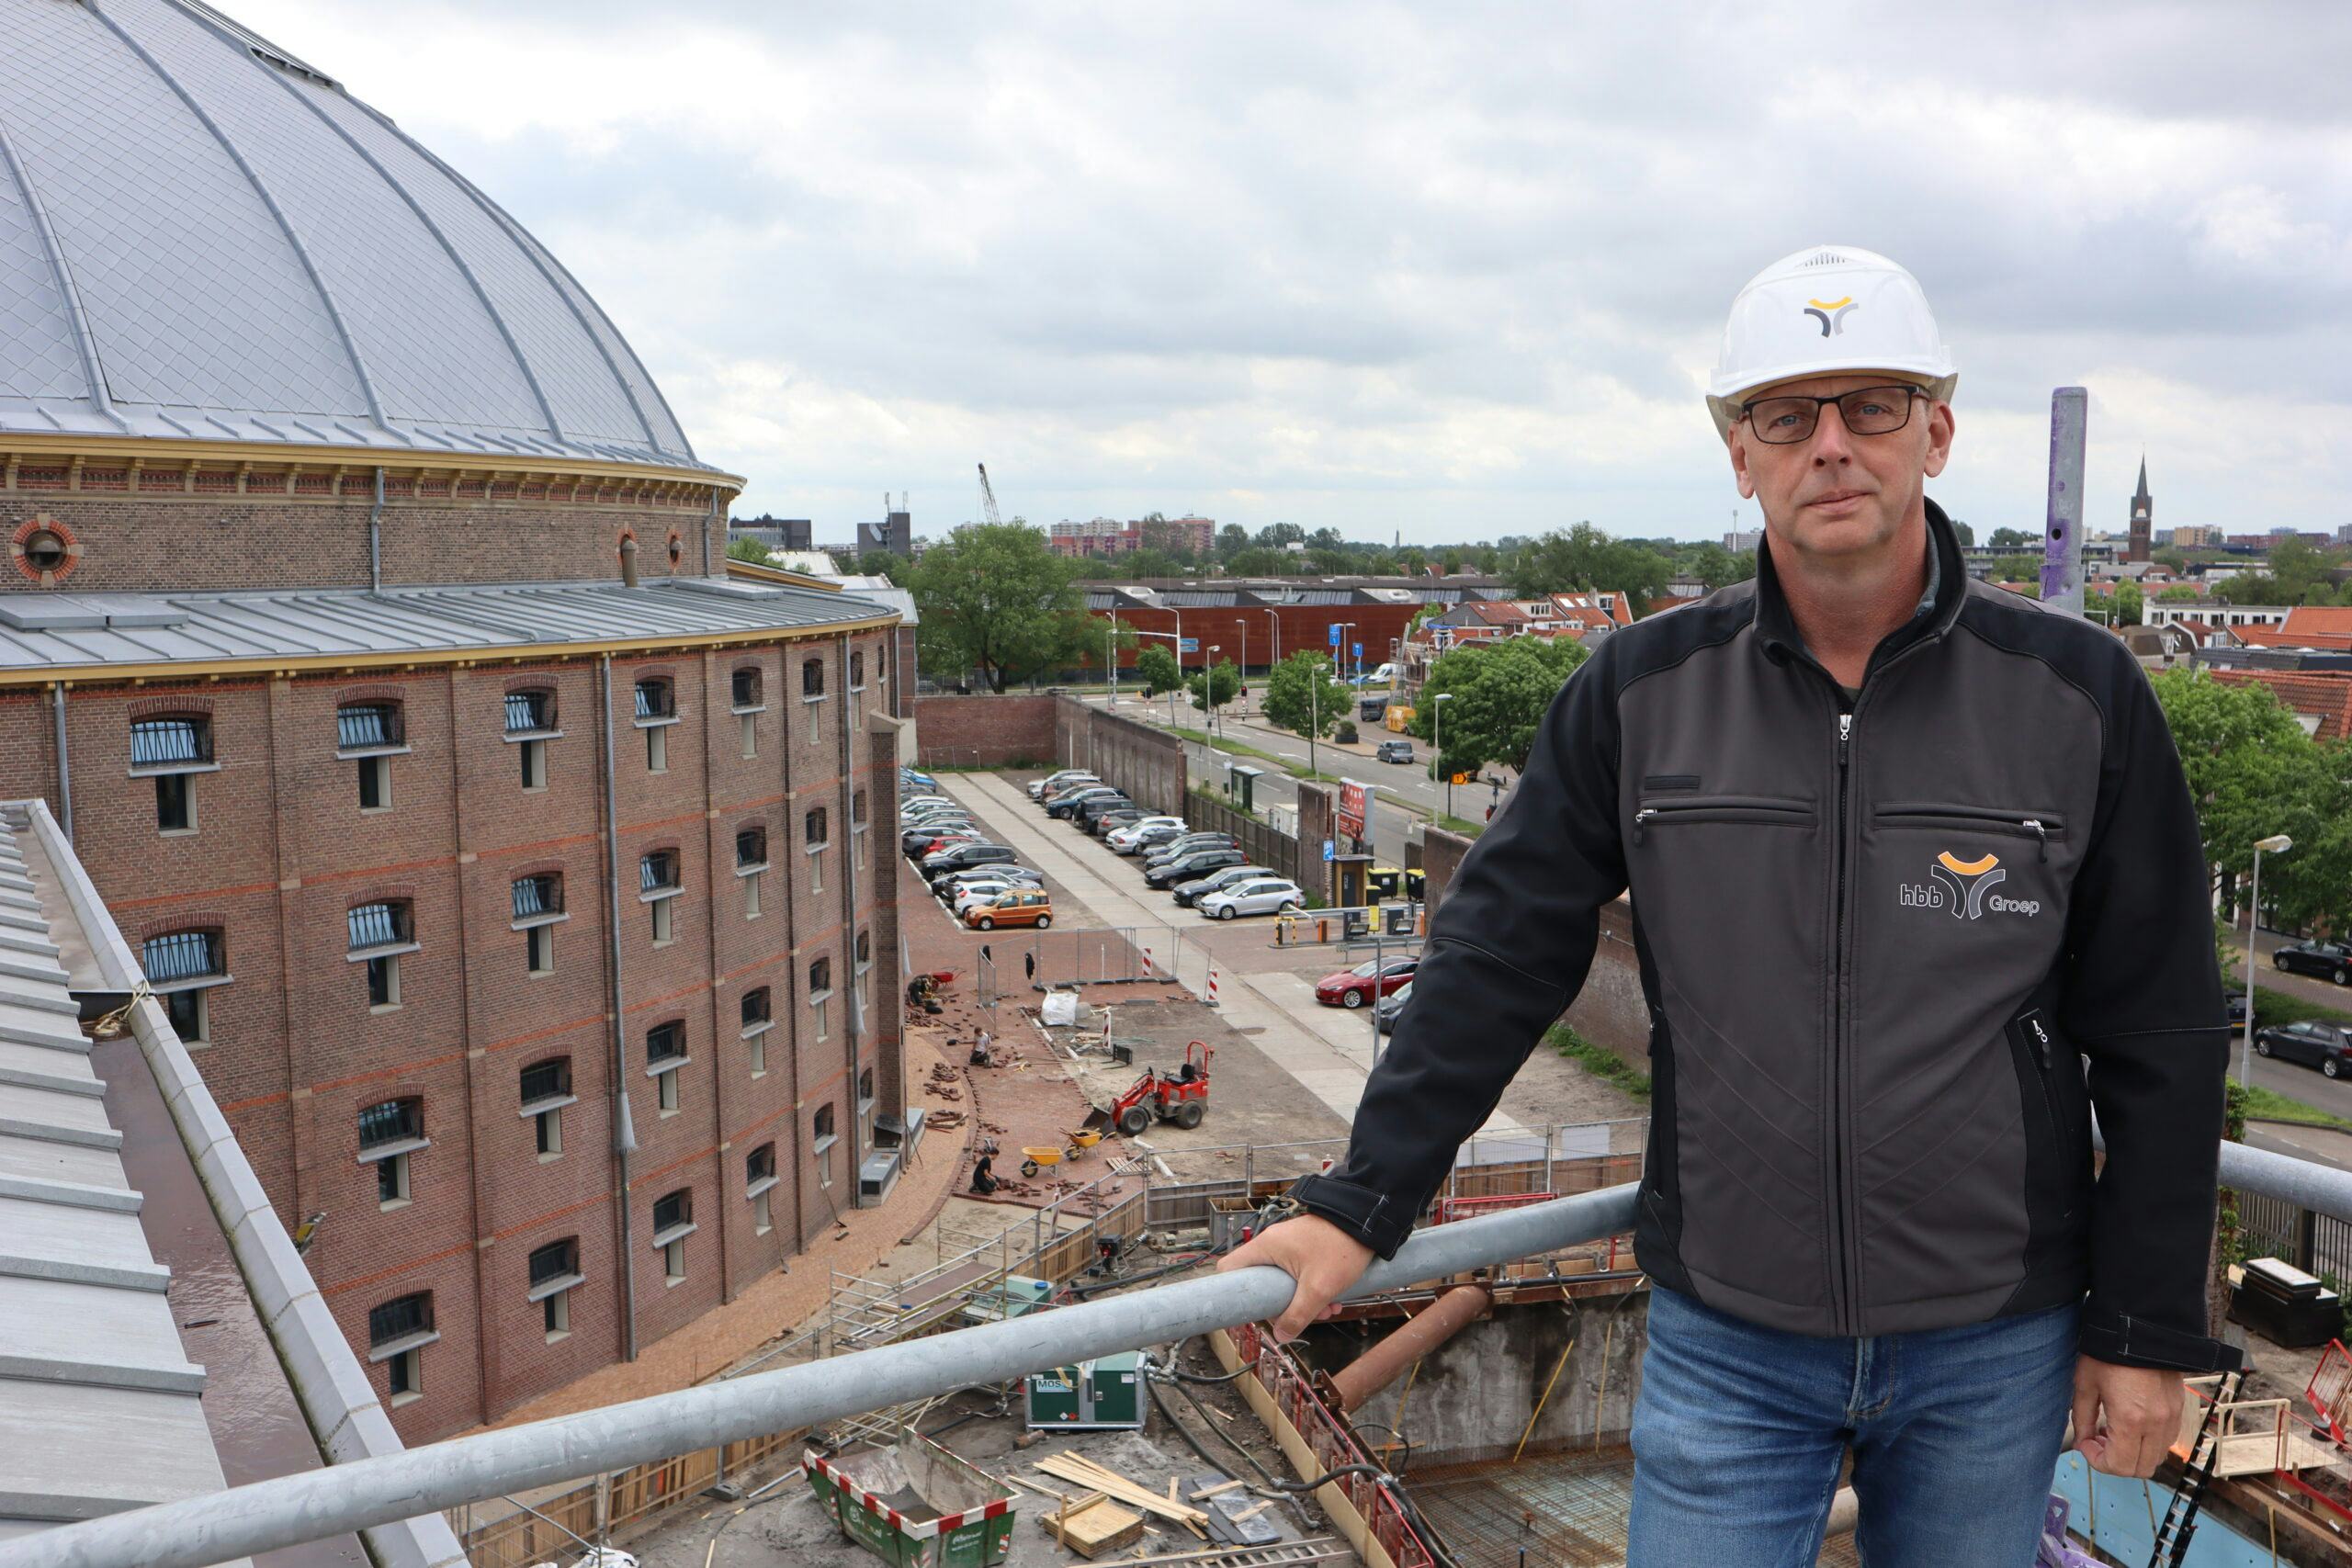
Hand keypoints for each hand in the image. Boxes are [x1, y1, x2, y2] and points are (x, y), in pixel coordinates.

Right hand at [1217, 1214, 1373, 1342]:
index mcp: (1266, 1247)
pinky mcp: (1304, 1248)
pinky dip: (1312, 1289)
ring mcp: (1288, 1245)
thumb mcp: (1318, 1288)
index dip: (1235, 1293)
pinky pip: (1298, 1274)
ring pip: (1283, 1282)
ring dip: (1303, 1301)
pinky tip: (1333, 1300)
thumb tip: (1280, 1336)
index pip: (1230, 1270)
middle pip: (1261, 1283)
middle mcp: (1272, 1244)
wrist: (1368, 1223)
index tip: (1252, 1311)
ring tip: (1328, 1309)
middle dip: (1283, 1305)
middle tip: (1304, 1316)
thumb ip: (1296, 1315)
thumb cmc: (1340, 1248)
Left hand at [2071, 1357, 2183, 1476]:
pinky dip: (2148, 1443)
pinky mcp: (2179, 1409)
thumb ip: (2082, 1418)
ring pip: (2156, 1458)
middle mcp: (2156, 1424)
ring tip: (2113, 1431)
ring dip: (2134, 1454)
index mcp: (2131, 1419)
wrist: (2139, 1327)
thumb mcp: (2085, 1384)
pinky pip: (2167, 1441)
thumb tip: (2083, 1442)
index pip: (2119, 1465)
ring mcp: (2172, 1418)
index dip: (2098, 1462)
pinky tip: (2131, 1424)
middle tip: (2098, 1441)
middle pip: (2140, 1469)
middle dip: (2116, 1462)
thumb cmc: (2108, 1353)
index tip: (2086, 1445)